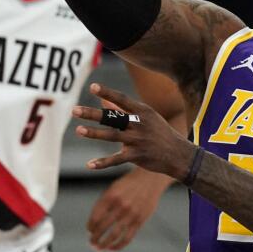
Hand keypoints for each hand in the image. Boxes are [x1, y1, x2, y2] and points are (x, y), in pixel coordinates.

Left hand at [74, 83, 196, 179]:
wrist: (178, 154)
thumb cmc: (159, 132)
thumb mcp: (146, 117)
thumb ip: (123, 109)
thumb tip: (103, 100)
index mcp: (142, 111)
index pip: (121, 99)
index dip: (107, 92)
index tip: (92, 86)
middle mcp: (139, 124)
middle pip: (112, 117)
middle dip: (93, 114)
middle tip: (74, 110)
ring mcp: (138, 140)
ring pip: (112, 136)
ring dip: (94, 133)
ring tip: (79, 130)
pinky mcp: (137, 156)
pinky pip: (117, 159)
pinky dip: (103, 162)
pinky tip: (89, 164)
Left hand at [86, 167, 173, 251]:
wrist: (150, 178)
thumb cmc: (129, 184)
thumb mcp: (114, 188)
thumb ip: (104, 204)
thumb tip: (94, 225)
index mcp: (110, 196)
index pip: (95, 217)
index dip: (90, 226)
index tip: (90, 230)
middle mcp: (119, 205)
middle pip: (102, 227)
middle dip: (94, 238)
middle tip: (91, 243)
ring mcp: (130, 214)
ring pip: (113, 235)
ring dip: (103, 244)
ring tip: (98, 248)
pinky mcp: (140, 220)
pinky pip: (127, 238)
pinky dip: (118, 246)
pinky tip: (112, 248)